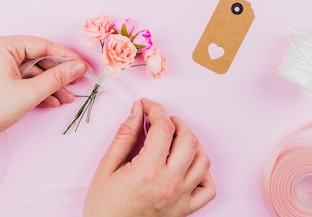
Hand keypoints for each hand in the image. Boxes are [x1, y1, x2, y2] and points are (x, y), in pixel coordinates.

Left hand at [0, 35, 87, 146]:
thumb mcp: (29, 93)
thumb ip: (57, 78)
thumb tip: (77, 67)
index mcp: (0, 45)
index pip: (42, 45)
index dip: (65, 57)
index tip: (82, 67)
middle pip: (34, 57)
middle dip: (56, 75)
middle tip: (75, 85)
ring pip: (26, 69)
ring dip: (45, 84)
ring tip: (64, 99)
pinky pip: (15, 76)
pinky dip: (30, 87)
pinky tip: (47, 100)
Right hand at [84, 98, 215, 216]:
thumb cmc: (104, 207)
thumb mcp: (107, 167)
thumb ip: (124, 136)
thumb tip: (136, 111)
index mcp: (148, 171)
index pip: (164, 128)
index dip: (156, 109)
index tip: (146, 106)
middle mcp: (170, 183)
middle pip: (188, 139)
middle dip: (175, 122)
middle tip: (160, 119)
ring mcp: (181, 197)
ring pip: (202, 160)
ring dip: (191, 143)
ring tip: (174, 139)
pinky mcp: (185, 209)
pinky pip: (207, 188)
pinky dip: (203, 172)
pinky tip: (187, 164)